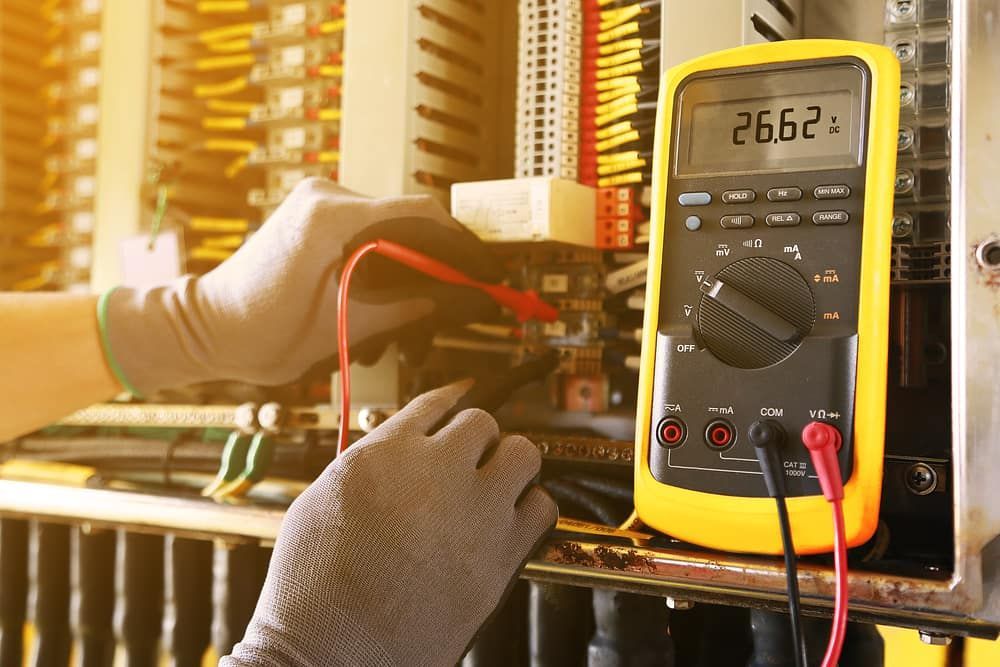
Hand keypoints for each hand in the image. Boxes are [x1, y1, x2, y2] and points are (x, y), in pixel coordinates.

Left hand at [100, 178, 503, 394]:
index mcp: (330, 218)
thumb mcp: (344, 327)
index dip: (463, 246)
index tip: (489, 273)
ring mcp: (318, 204)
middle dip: (437, 271)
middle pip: (410, 225)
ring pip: (393, 234)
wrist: (204, 330)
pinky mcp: (315, 219)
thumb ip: (407, 306)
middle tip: (456, 309)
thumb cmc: (258, 334)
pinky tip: (381, 313)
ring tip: (404, 330)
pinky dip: (385, 272)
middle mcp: (325, 197)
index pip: (421, 215)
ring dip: (409, 278)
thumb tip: (461, 298)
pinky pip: (370, 238)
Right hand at [222, 382, 558, 666]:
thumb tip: (393, 455)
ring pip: (524, 452)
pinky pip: (543, 507)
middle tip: (470, 463)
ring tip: (496, 488)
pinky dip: (531, 510)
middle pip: (483, 422)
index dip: (451, 401)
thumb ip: (366, 467)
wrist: (332, 652)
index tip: (460, 400)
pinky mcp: (502, 552)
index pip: (435, 403)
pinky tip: (511, 522)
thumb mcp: (320, 504)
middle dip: (478, 440)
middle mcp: (435, 470)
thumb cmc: (314, 591)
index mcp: (385, 454)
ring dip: (511, 466)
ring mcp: (475, 508)